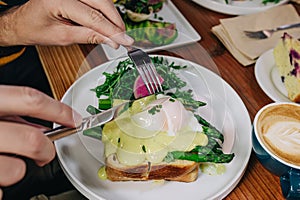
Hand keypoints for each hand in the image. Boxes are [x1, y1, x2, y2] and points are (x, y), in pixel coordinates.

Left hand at [0, 0, 133, 47]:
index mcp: (59, 0)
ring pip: (102, 1)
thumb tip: (110, 40)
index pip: (93, 16)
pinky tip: (109, 25)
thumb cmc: (35, 28)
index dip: (111, 30)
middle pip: (102, 3)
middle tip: (124, 38)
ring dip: (113, 17)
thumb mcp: (61, 37)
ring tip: (118, 34)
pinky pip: (97, 1)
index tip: (124, 41)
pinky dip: (105, 13)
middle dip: (115, 22)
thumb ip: (87, 36)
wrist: (23, 22)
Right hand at [0, 85, 81, 198]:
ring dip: (18, 168)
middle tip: (44, 152)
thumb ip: (15, 115)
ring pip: (17, 170)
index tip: (76, 120)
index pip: (31, 100)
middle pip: (34, 140)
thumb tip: (45, 125)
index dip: (59, 111)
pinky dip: (2, 183)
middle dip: (47, 149)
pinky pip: (1, 189)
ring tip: (5, 162)